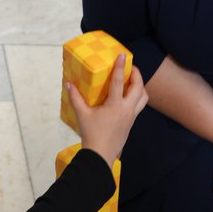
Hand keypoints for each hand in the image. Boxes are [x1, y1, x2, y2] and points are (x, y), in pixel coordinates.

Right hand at [68, 54, 147, 169]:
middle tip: (130, 67)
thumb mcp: (82, 114)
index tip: (122, 55)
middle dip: (137, 75)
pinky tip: (128, 96)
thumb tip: (68, 83)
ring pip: (143, 97)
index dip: (120, 67)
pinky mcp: (131, 122)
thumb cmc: (91, 134)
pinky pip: (140, 105)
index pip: (119, 82)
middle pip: (139, 87)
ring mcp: (131, 116)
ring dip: (140, 86)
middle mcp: (127, 109)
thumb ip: (75, 98)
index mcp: (115, 105)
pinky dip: (137, 96)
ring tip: (132, 80)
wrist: (101, 156)